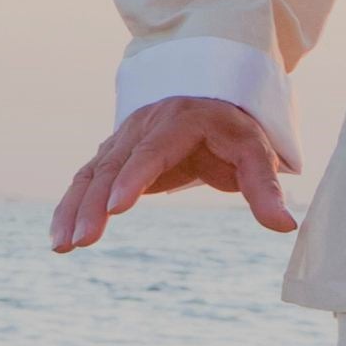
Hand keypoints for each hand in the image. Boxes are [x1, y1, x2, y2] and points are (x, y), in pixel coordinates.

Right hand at [49, 97, 294, 250]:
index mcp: (180, 121)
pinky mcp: (112, 156)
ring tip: (62, 246)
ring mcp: (123, 140)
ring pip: (92, 174)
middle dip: (95, 204)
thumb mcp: (257, 154)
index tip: (117, 208)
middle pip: (114, 166)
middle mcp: (143, 127)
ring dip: (73, 209)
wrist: (209, 99)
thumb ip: (265, 189)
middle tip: (83, 241)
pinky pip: (85, 180)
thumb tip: (286, 226)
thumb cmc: (235, 130)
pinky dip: (69, 207)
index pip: (153, 150)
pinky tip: (59, 238)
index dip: (134, 177)